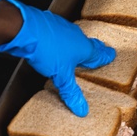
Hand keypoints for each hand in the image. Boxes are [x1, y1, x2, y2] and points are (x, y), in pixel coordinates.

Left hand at [0, 0, 114, 115]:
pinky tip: (55, 44)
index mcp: (84, 48)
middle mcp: (76, 36)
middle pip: (89, 44)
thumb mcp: (61, 76)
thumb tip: (82, 109)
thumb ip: (71, 92)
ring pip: (75, 37)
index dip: (105, 56)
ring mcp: (63, 28)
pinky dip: (62, 39)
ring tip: (77, 50)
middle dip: (95, 49)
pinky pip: (61, 33)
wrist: (25, 28)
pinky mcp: (50, 25)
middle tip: (101, 49)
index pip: (99, 53)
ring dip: (77, 44)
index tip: (111, 55)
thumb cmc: (47, 48)